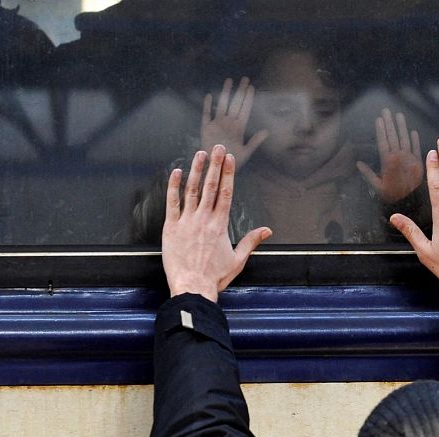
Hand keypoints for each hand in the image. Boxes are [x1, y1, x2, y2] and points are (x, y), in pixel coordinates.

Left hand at [161, 145, 271, 301]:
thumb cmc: (215, 276)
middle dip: (215, 165)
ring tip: (200, 154)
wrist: (192, 286)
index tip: (229, 159)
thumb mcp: (238, 260)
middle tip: (218, 147)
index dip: (228, 173)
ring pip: (192, 190)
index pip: (226, 193)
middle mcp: (204, 219)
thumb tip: (267, 230)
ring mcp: (186, 221)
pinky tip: (176, 173)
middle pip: (211, 186)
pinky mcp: (171, 227)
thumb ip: (251, 241)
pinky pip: (172, 203)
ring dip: (197, 170)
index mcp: (220, 225)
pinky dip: (174, 187)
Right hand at [201, 77, 268, 167]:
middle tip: (245, 79)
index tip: (252, 87)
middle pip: (235, 103)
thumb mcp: (246, 152)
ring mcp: (217, 124)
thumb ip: (255, 141)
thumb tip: (267, 131)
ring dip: (225, 93)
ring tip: (229, 81)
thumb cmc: (232, 162)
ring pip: (222, 104)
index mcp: (239, 128)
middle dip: (240, 91)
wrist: (216, 168)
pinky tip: (209, 96)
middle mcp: (229, 123)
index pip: (245, 109)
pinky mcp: (206, 128)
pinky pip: (206, 114)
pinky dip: (207, 105)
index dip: (248, 99)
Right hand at [356, 108, 423, 202]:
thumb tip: (358, 163)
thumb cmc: (391, 194)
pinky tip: (412, 131)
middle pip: (393, 136)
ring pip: (405, 138)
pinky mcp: (418, 162)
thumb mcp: (376, 186)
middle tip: (387, 110)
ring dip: (402, 126)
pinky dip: (415, 139)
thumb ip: (367, 174)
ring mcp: (409, 158)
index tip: (379, 118)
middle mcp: (399, 156)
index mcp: (387, 161)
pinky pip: (416, 147)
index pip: (383, 141)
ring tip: (399, 115)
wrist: (409, 201)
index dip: (381, 129)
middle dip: (389, 122)